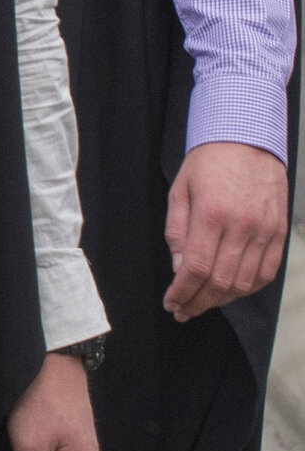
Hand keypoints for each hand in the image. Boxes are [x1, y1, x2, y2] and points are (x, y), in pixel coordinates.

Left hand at [165, 142, 288, 316]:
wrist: (248, 140)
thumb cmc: (209, 163)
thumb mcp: (180, 190)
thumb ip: (177, 231)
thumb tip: (179, 268)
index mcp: (212, 214)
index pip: (196, 268)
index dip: (182, 292)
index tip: (172, 303)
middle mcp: (242, 226)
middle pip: (220, 281)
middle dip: (199, 302)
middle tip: (184, 310)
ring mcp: (265, 231)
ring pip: (245, 282)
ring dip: (222, 300)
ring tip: (203, 304)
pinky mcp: (280, 232)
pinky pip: (267, 272)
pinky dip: (249, 288)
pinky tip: (231, 291)